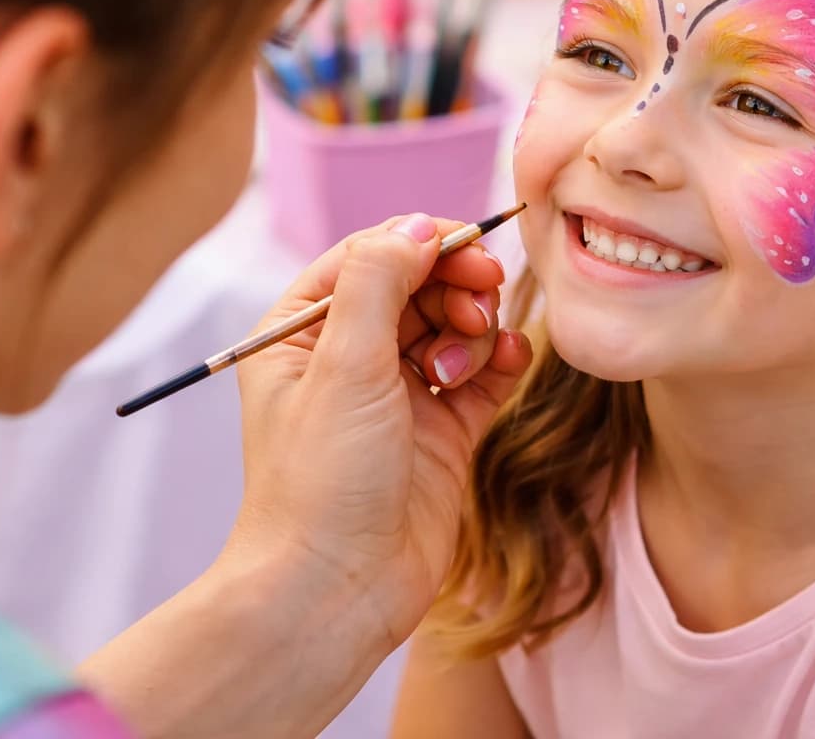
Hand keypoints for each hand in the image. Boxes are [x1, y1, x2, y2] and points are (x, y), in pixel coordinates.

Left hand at [227, 213, 532, 647]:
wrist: (337, 589)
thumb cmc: (319, 482)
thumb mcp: (342, 364)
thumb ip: (379, 281)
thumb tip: (417, 224)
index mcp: (302, 333)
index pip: (369, 256)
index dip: (421, 242)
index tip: (468, 246)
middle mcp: (350, 358)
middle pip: (418, 285)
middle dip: (455, 283)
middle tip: (484, 293)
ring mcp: (400, 396)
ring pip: (455, 325)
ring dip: (474, 327)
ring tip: (464, 363)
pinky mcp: (444, 433)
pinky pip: (484, 373)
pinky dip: (502, 359)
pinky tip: (511, 361)